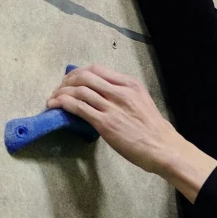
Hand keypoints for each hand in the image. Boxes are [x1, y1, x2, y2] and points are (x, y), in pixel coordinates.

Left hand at [48, 66, 215, 200]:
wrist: (163, 148)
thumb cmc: (153, 130)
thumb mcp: (142, 102)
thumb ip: (124, 95)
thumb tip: (103, 96)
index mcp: (130, 84)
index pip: (97, 69)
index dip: (78, 73)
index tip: (70, 81)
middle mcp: (120, 91)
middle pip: (84, 76)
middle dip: (66, 81)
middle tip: (58, 90)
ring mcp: (112, 107)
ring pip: (78, 90)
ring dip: (60, 93)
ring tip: (53, 99)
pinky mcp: (105, 123)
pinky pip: (78, 107)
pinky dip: (62, 104)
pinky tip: (55, 106)